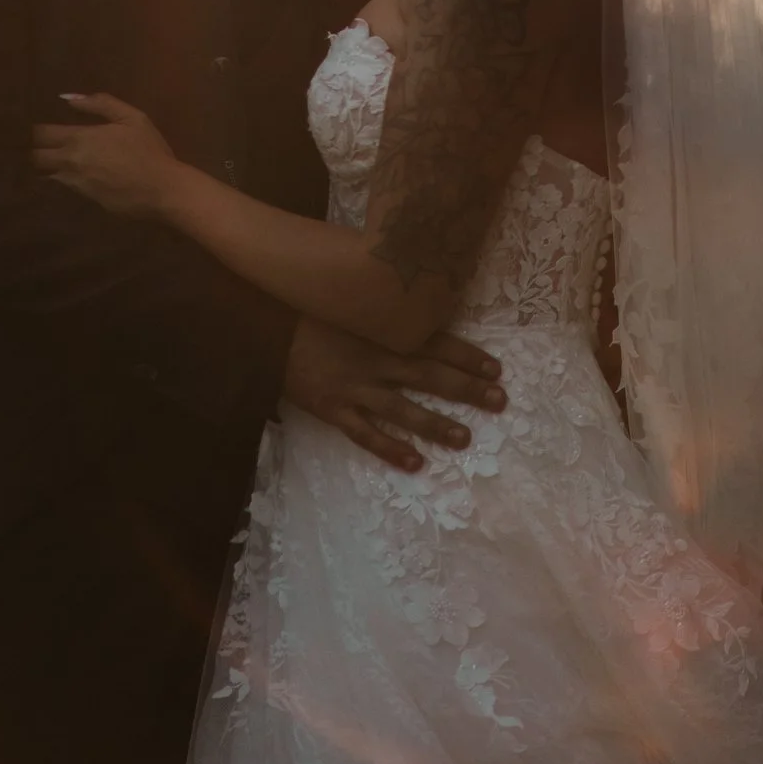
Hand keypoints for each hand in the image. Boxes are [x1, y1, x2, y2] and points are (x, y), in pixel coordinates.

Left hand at [31, 94, 185, 220]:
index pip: (41, 133)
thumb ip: (99, 103)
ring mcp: (74, 183)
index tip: (44, 128)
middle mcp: (70, 161)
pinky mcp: (82, 199)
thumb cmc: (148, 149)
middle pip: (36, 157)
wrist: (162, 189)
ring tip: (58, 162)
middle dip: (39, 150)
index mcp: (79, 138)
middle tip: (48, 146)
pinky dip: (65, 181)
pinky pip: (64, 188)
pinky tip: (77, 177)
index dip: (39, 130)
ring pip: (46, 175)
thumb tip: (67, 98)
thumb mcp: (131, 118)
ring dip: (50, 168)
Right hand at [280, 318, 504, 471]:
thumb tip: (418, 300)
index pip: (436, 342)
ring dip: (435, 424)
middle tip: (499, 401)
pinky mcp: (333, 409)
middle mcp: (375, 359)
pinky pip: (365, 433)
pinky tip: (415, 463)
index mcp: (382, 331)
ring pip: (403, 409)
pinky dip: (390, 449)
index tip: (497, 369)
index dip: (468, 356)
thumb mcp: (352, 301)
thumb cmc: (311, 309)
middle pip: (430, 376)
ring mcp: (354, 387)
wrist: (263, 326)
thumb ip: (384, 306)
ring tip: (465, 438)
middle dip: (467, 389)